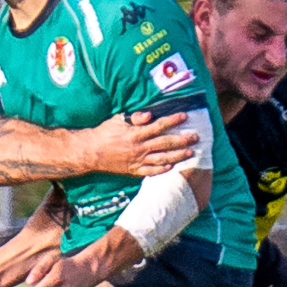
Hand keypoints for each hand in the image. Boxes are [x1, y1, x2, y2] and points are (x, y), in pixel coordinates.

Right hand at [79, 110, 197, 176]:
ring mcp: (137, 161)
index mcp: (135, 133)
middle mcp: (139, 148)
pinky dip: (162, 170)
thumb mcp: (117, 120)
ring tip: (191, 153)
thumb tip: (150, 115)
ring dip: (178, 156)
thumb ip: (135, 117)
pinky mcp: (134, 170)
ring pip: (162, 159)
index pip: (158, 126)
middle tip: (196, 137)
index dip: (173, 121)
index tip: (185, 116)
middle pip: (165, 143)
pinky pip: (151, 172)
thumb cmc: (104, 133)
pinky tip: (172, 167)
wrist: (91, 152)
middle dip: (182, 140)